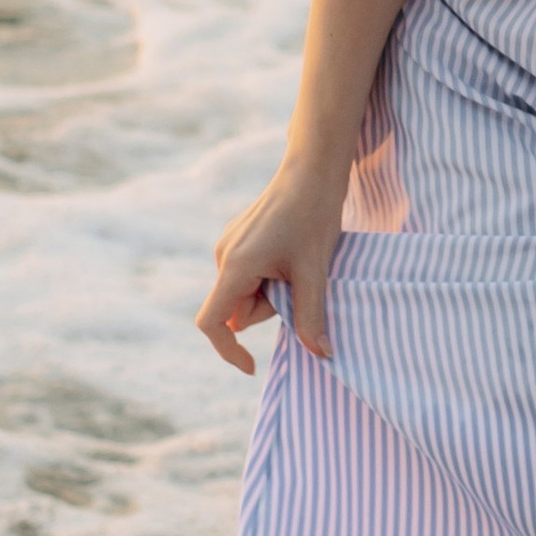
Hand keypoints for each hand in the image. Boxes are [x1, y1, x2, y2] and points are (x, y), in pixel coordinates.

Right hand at [197, 159, 345, 370]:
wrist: (313, 170)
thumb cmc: (314, 216)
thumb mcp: (315, 271)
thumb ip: (311, 316)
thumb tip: (322, 354)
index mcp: (235, 265)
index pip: (212, 322)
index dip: (228, 350)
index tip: (251, 366)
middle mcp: (224, 255)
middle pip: (237, 309)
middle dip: (268, 309)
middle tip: (301, 282)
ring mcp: (229, 245)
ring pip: (245, 292)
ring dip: (271, 292)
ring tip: (298, 263)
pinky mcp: (239, 238)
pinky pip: (248, 274)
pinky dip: (269, 278)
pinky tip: (291, 253)